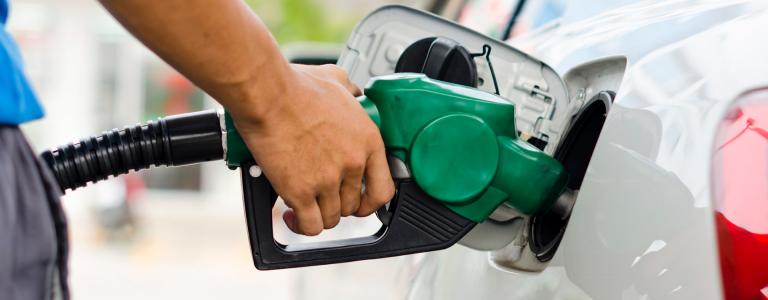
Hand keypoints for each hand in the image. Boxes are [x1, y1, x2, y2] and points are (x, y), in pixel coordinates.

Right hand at [231, 64, 394, 235]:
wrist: (268, 94)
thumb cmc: (296, 86)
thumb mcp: (337, 80)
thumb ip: (351, 90)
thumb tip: (354, 91)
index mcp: (367, 140)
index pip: (384, 189)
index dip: (370, 201)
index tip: (360, 202)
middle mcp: (352, 163)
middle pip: (353, 206)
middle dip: (337, 204)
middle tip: (322, 195)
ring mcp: (328, 180)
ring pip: (331, 218)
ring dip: (318, 214)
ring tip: (305, 204)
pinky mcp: (301, 191)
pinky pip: (310, 225)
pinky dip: (301, 225)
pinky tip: (292, 215)